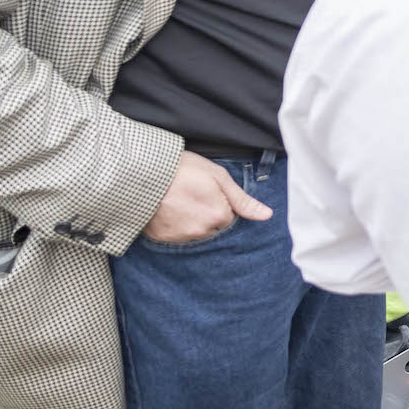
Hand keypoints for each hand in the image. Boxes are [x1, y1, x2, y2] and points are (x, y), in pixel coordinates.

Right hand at [142, 151, 270, 243]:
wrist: (141, 174)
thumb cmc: (181, 169)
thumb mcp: (217, 177)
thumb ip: (243, 200)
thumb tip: (266, 215)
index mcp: (219, 216)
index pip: (229, 217)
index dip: (220, 202)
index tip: (207, 190)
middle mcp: (201, 232)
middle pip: (213, 226)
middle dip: (207, 214)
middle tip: (191, 194)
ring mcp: (180, 237)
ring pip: (195, 232)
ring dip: (191, 220)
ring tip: (178, 200)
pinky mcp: (162, 239)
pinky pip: (176, 235)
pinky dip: (174, 225)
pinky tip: (168, 209)